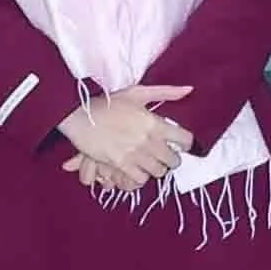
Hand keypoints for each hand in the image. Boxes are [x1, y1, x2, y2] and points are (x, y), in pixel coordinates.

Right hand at [63, 83, 195, 196]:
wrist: (80, 115)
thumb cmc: (109, 103)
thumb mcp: (138, 93)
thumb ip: (166, 92)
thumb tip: (189, 90)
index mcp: (156, 123)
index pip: (185, 140)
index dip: (186, 143)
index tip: (181, 143)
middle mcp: (149, 141)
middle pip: (173, 160)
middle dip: (171, 158)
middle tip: (165, 155)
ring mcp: (135, 154)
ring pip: (158, 172)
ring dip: (156, 168)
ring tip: (151, 163)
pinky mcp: (120, 164)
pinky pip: (139, 179)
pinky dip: (140, 177)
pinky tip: (137, 170)